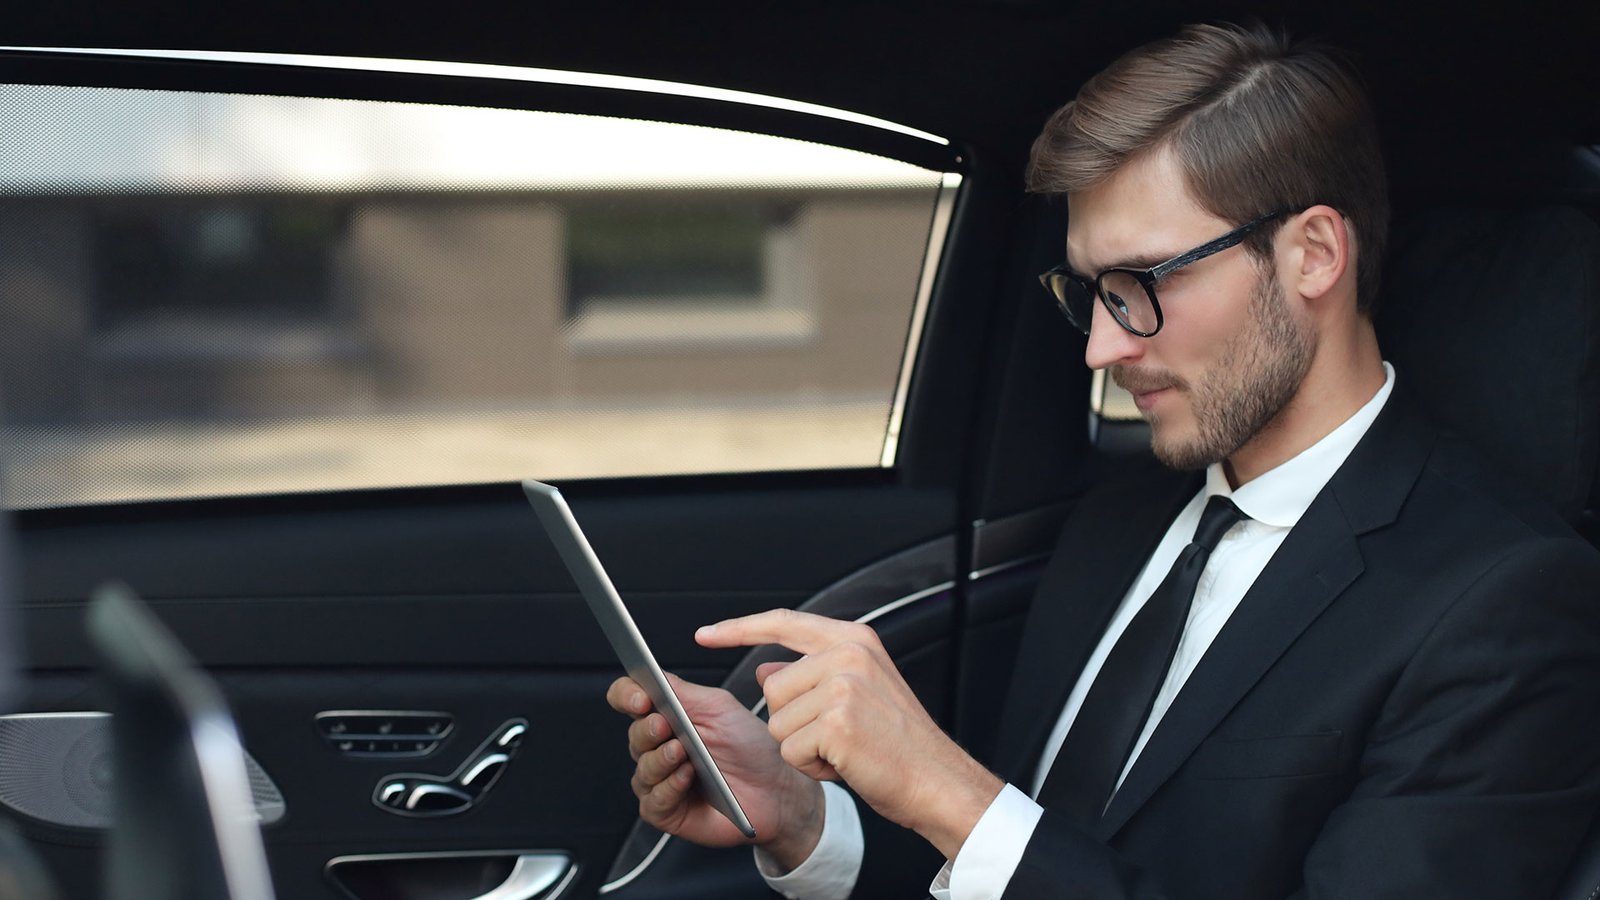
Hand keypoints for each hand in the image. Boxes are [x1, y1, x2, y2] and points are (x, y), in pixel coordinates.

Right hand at [606, 672, 824, 869]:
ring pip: (642, 768)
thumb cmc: (750, 746)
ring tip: (682, 753)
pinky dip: (668, 787)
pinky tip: (686, 777)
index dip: (627, 695)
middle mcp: (659, 746)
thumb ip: (682, 691)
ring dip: (661, 759)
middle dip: (647, 729)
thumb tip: (651, 676)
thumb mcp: (718, 708)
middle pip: (634, 734)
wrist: (776, 788)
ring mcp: (660, 779)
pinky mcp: (666, 810)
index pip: (628, 699)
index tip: (641, 698)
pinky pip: (653, 800)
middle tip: (665, 725)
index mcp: (668, 715)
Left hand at [697, 609, 1002, 858]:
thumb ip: (812, 673)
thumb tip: (766, 669)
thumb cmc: (900, 743)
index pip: (782, 622)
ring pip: (776, 723)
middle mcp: (848, 655)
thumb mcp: (859, 690)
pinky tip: (844, 764)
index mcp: (854, 640)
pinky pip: (789, 751)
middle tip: (837, 735)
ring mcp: (842, 687)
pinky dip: (810, 768)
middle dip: (791, 721)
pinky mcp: (836, 723)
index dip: (738, 629)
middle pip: (771, 689)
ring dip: (801, 747)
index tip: (705, 634)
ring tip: (844, 749)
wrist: (936, 780)